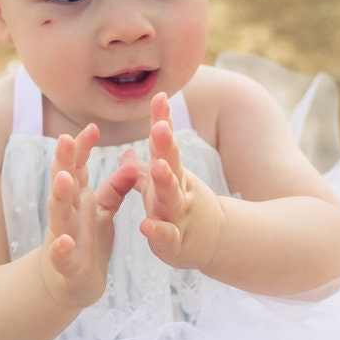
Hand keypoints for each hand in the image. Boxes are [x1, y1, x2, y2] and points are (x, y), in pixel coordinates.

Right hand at [41, 124, 137, 309]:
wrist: (71, 283)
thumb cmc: (87, 242)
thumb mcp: (102, 211)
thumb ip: (115, 188)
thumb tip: (131, 162)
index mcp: (77, 199)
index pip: (77, 167)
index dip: (82, 148)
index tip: (93, 128)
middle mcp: (68, 214)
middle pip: (63, 183)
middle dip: (64, 162)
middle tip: (65, 138)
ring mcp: (64, 237)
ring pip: (58, 214)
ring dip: (59, 196)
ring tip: (64, 179)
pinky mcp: (65, 264)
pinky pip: (61, 256)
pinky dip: (61, 248)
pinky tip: (64, 242)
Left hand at [135, 93, 223, 269]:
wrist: (214, 243)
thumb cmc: (180, 211)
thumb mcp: (161, 188)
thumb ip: (143, 171)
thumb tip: (125, 153)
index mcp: (171, 175)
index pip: (165, 145)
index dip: (162, 121)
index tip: (160, 96)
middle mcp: (177, 191)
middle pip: (171, 165)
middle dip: (165, 145)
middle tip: (159, 126)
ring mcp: (178, 215)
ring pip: (171, 197)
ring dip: (165, 181)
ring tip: (158, 166)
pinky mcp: (176, 242)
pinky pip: (167, 236)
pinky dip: (158, 231)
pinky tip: (146, 226)